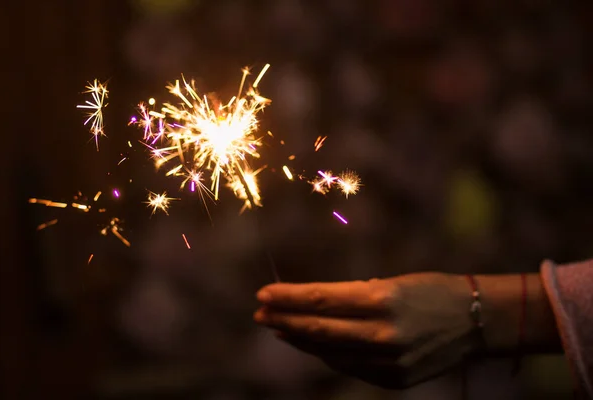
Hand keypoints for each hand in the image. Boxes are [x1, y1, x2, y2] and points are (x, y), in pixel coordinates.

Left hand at [254, 273, 480, 388]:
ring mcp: (389, 362)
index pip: (322, 299)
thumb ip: (354, 298)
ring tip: (279, 327)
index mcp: (383, 299)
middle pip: (319, 329)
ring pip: (330, 353)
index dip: (289, 297)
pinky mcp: (394, 380)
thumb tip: (314, 304)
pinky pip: (349, 367)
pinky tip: (312, 344)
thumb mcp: (393, 282)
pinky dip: (327, 354)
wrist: (477, 322)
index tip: (264, 293)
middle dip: (284, 320)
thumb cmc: (432, 290)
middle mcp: (383, 333)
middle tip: (260, 313)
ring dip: (301, 340)